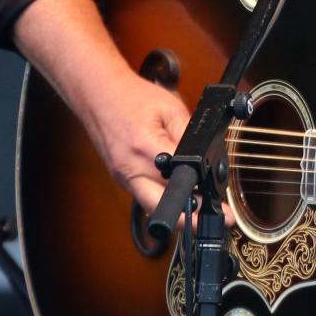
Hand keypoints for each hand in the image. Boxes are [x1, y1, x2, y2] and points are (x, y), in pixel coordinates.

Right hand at [13, 0, 234, 227]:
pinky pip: (144, 197)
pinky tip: (179, 197)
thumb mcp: (171, 109)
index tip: (217, 205)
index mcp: (145, 147)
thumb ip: (189, 135)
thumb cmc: (133, 97)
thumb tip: (207, 158)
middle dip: (187, 220)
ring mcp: (123, 178)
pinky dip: (162, 200)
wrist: (98, 94)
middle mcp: (131, 169)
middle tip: (209, 220)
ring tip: (199, 210)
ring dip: (175, 212)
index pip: (178, 180)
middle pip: (162, 208)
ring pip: (153, 206)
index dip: (200, 193)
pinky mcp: (122, 179)